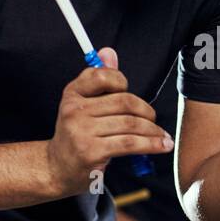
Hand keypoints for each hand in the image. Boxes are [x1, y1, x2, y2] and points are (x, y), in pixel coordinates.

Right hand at [46, 47, 172, 196]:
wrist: (57, 168)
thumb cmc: (77, 134)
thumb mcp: (83, 105)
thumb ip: (99, 80)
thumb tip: (109, 52)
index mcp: (73, 93)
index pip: (103, 76)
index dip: (122, 82)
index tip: (130, 95)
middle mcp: (74, 109)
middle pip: (124, 101)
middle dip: (146, 111)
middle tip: (153, 120)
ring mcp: (82, 131)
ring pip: (130, 124)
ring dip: (153, 131)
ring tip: (163, 137)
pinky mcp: (91, 151)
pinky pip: (130, 143)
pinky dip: (151, 144)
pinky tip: (162, 146)